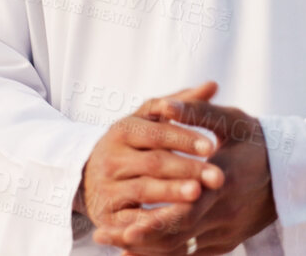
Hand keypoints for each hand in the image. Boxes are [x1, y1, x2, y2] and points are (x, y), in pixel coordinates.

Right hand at [80, 84, 225, 231]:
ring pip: (143, 190)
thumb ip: (180, 103)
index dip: (183, 139)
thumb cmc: (131, 144)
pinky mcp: (106, 215)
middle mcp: (112, 158)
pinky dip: (152, 220)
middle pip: (153, 162)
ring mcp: (107, 187)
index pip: (156, 133)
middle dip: (187, 169)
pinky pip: (131, 219)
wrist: (88, 177)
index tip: (212, 145)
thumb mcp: (148, 120)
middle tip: (217, 176)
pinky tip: (176, 220)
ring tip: (197, 194)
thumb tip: (213, 85)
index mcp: (123, 130)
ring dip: (171, 192)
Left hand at [93, 98, 276, 255]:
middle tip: (101, 236)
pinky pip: (191, 255)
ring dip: (146, 250)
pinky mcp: (226, 242)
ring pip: (181, 249)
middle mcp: (227, 212)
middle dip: (137, 238)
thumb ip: (196, 113)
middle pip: (177, 234)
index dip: (154, 221)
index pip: (187, 208)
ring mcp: (227, 231)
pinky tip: (136, 250)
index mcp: (227, 180)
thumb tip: (162, 106)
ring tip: (112, 243)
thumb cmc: (259, 141)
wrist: (294, 172)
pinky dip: (164, 254)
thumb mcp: (232, 121)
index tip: (122, 226)